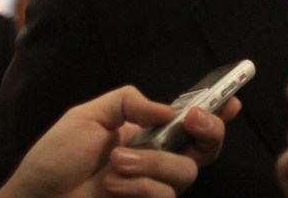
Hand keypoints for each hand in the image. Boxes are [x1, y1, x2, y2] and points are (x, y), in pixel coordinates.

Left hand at [0, 85, 240, 197]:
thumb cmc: (55, 159)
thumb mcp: (87, 116)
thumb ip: (128, 103)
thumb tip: (169, 111)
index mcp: (146, 133)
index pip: (189, 122)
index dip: (216, 112)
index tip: (233, 100)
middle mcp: (156, 160)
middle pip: (205, 149)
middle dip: (208, 131)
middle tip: (191, 121)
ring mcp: (151, 188)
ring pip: (185, 173)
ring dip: (154, 162)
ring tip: (116, 164)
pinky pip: (164, 196)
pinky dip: (140, 188)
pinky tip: (113, 185)